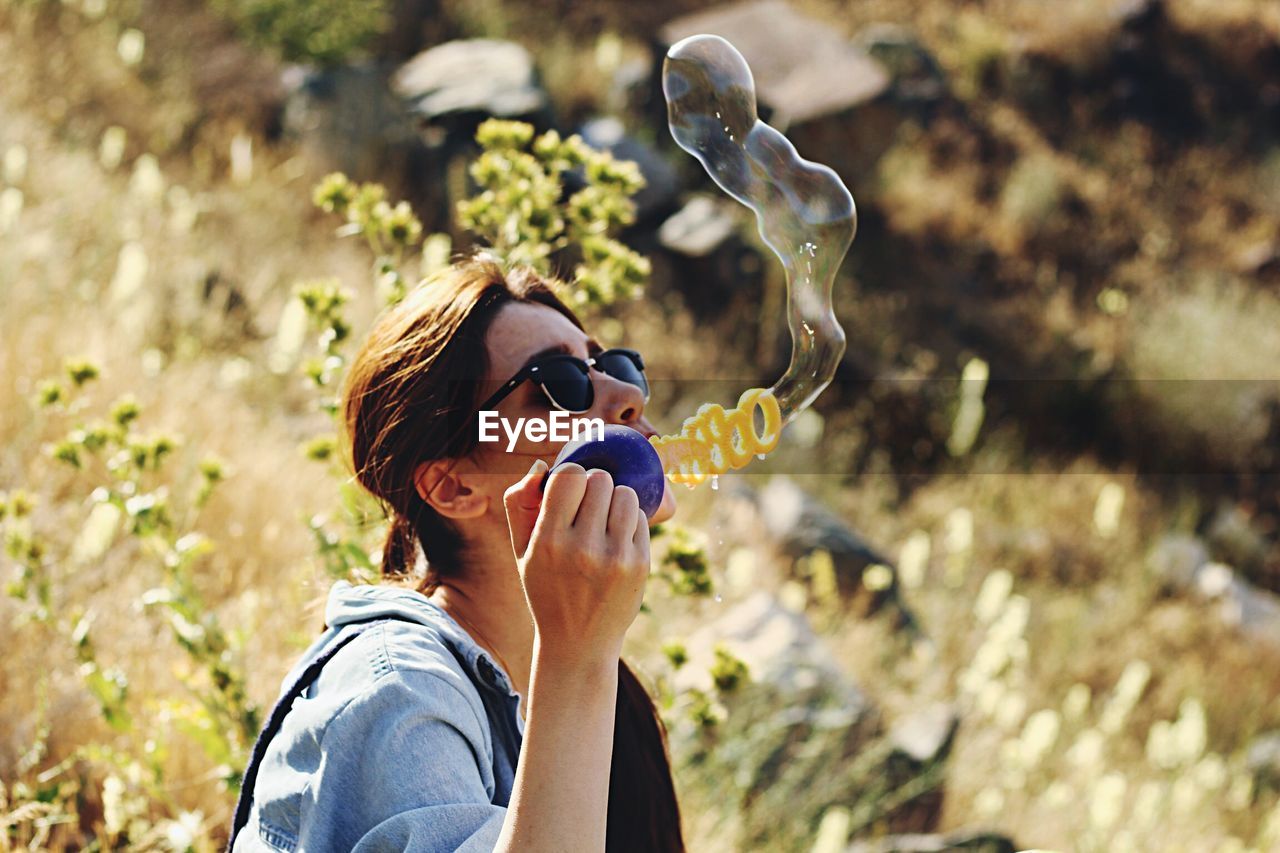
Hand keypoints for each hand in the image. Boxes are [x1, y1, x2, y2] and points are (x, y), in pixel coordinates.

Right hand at [504, 460, 650, 662]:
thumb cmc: (545, 588)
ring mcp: (615, 557)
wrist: (577, 642)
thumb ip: (519, 504)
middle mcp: (582, 548)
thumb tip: (540, 466)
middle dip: (594, 486)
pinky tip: (616, 540)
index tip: (568, 491)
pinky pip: (641, 518)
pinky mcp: (639, 565)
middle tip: (587, 506)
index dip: (570, 476)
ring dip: (615, 499)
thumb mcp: (521, 551)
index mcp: (548, 541)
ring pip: (626, 494)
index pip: (569, 475)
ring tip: (604, 519)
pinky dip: (630, 521)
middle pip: (600, 479)